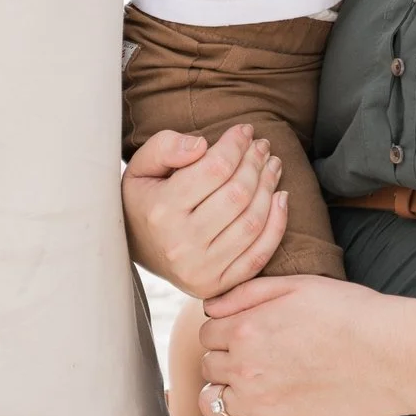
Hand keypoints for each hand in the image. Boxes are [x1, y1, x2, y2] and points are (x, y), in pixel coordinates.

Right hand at [123, 125, 288, 299]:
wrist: (135, 247)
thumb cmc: (143, 199)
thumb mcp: (141, 166)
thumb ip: (166, 147)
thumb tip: (202, 144)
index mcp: (161, 211)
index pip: (214, 169)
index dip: (235, 145)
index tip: (244, 130)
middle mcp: (181, 245)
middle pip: (237, 195)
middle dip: (255, 163)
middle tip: (262, 146)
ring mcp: (201, 270)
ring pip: (252, 222)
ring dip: (269, 187)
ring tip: (272, 165)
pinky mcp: (218, 285)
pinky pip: (259, 255)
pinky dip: (277, 224)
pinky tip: (280, 197)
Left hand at [191, 276, 413, 415]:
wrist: (391, 354)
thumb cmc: (350, 312)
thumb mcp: (297, 284)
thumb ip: (246, 292)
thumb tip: (209, 307)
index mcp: (245, 328)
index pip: (208, 331)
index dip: (223, 329)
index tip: (242, 329)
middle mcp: (245, 367)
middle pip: (208, 365)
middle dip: (222, 358)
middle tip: (250, 354)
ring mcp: (262, 404)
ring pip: (213, 402)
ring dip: (218, 394)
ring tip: (235, 389)